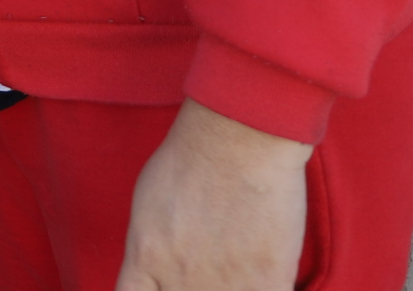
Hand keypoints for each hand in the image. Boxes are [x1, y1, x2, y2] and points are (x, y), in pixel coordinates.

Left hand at [114, 101, 313, 290]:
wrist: (238, 136)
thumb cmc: (191, 154)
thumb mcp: (148, 201)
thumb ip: (151, 243)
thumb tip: (156, 265)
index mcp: (145, 259)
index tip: (166, 282)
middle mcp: (179, 281)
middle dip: (192, 286)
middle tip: (206, 265)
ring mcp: (223, 287)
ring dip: (229, 287)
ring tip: (235, 264)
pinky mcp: (266, 284)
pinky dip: (263, 288)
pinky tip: (264, 272)